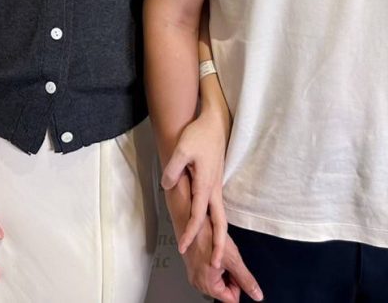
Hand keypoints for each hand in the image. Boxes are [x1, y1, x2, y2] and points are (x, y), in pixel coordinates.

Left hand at [161, 102, 227, 258]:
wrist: (215, 123)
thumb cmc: (198, 135)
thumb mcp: (181, 149)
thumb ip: (173, 169)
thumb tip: (167, 186)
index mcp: (206, 185)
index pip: (198, 216)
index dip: (190, 233)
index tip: (183, 248)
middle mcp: (214, 190)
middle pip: (219, 223)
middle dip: (217, 245)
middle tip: (216, 265)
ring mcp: (216, 188)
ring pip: (220, 217)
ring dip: (219, 236)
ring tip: (216, 253)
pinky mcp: (214, 184)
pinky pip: (216, 209)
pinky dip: (216, 223)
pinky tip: (210, 229)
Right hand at [164, 174, 261, 302]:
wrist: (189, 220)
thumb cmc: (207, 237)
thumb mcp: (233, 260)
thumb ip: (246, 280)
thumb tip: (257, 295)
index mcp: (209, 286)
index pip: (231, 299)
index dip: (238, 285)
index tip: (238, 270)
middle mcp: (199, 284)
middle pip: (224, 290)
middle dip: (231, 277)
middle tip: (230, 259)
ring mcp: (194, 276)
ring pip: (217, 281)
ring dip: (224, 270)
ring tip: (221, 254)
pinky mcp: (193, 267)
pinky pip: (209, 273)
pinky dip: (216, 265)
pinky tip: (215, 252)